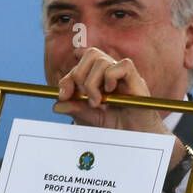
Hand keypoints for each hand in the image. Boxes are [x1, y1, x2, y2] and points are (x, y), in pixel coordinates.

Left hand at [54, 48, 169, 135]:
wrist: (135, 138)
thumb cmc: (116, 125)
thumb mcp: (90, 117)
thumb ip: (75, 108)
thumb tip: (56, 104)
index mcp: (99, 76)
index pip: (80, 60)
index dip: (69, 75)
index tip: (63, 94)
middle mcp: (111, 71)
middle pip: (90, 54)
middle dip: (79, 75)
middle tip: (82, 97)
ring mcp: (124, 75)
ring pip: (102, 60)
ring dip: (92, 82)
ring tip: (96, 102)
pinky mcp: (136, 80)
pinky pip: (122, 66)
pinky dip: (111, 78)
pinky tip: (110, 94)